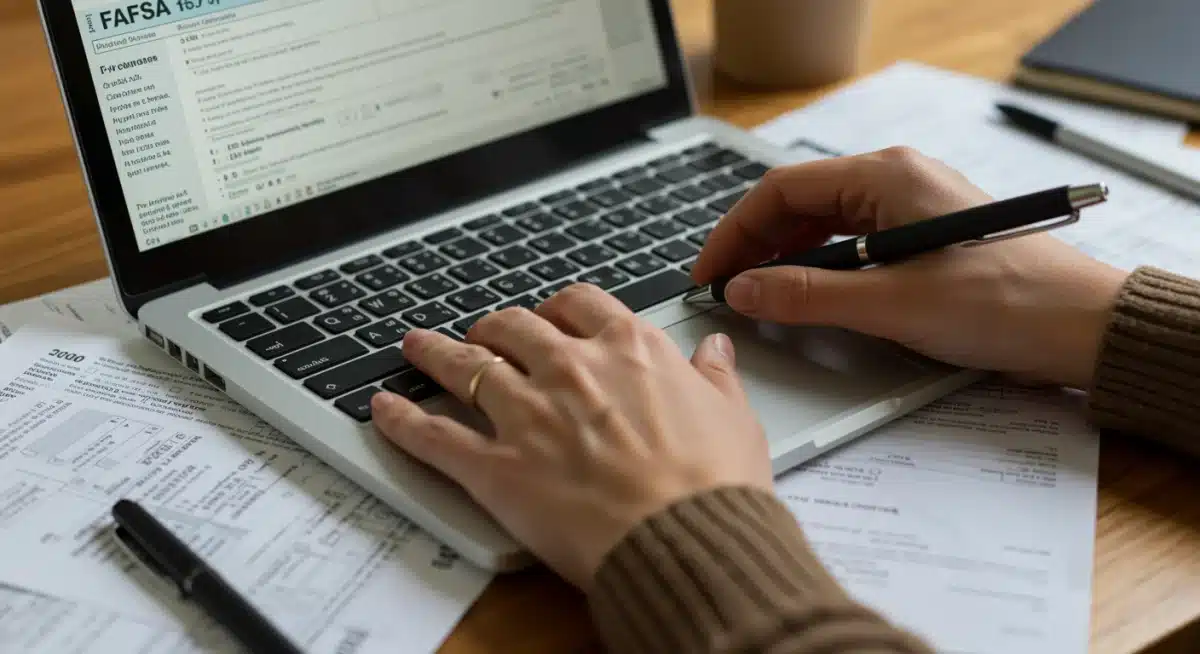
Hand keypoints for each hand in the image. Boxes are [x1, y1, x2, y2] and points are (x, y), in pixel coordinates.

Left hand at [370, 284, 771, 589]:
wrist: (688, 541)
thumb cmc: (716, 486)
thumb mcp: (735, 417)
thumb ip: (716, 377)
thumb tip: (715, 350)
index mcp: (629, 349)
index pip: (579, 304)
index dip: (558, 309)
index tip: (551, 318)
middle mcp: (572, 369)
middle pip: (514, 328)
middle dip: (495, 328)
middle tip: (485, 335)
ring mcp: (528, 415)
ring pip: (465, 366)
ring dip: (435, 353)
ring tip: (415, 346)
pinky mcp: (496, 467)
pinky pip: (435, 436)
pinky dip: (402, 421)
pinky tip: (382, 409)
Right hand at [691, 146, 1128, 388]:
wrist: (1079, 326)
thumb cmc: (1001, 302)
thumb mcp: (889, 303)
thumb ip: (806, 295)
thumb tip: (742, 292)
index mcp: (885, 176)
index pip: (781, 191)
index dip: (735, 233)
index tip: (710, 274)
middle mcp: (896, 180)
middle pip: (799, 203)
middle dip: (755, 244)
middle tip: (726, 288)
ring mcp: (911, 206)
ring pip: (824, 223)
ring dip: (785, 256)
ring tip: (758, 294)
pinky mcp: (924, 236)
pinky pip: (853, 241)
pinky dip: (820, 265)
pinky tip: (809, 293)